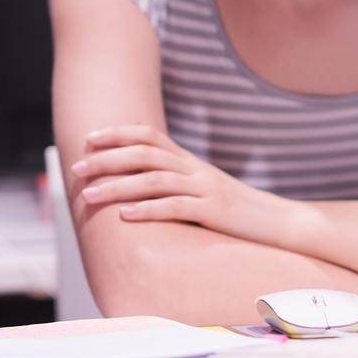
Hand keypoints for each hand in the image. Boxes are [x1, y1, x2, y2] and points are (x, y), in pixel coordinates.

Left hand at [70, 125, 305, 248]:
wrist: (282, 223)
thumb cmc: (235, 210)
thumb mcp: (202, 188)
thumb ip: (173, 181)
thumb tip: (136, 182)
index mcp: (189, 161)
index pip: (148, 135)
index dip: (117, 133)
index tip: (88, 139)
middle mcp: (194, 169)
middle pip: (143, 154)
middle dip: (106, 159)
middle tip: (76, 167)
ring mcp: (205, 189)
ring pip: (153, 180)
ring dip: (116, 186)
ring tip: (88, 195)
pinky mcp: (214, 213)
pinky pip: (176, 208)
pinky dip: (147, 210)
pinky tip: (124, 216)